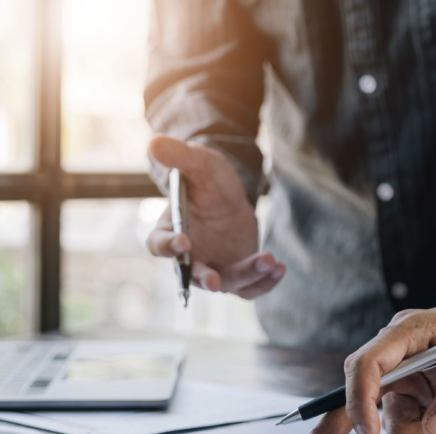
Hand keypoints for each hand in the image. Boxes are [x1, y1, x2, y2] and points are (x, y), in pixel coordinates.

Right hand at [146, 135, 284, 298]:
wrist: (228, 193)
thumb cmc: (205, 178)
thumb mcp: (197, 162)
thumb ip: (178, 156)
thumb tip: (155, 142)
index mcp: (169, 231)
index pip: (159, 245)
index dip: (169, 246)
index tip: (184, 241)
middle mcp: (189, 257)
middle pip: (194, 275)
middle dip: (206, 279)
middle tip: (216, 281)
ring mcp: (214, 268)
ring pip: (228, 283)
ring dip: (247, 276)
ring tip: (270, 260)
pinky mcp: (237, 272)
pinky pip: (249, 288)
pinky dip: (264, 283)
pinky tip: (280, 268)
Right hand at [293, 268, 435, 433]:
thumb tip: (434, 428)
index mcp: (408, 332)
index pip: (368, 364)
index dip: (360, 400)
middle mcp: (398, 356)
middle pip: (355, 396)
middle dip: (332, 432)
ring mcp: (406, 380)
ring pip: (397, 425)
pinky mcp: (417, 399)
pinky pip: (417, 431)